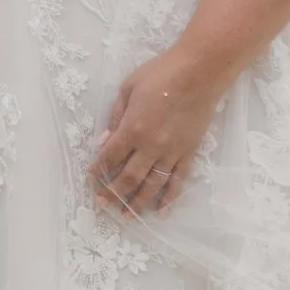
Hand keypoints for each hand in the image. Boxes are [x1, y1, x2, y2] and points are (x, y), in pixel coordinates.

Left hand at [87, 48, 223, 215]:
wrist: (198, 73)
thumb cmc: (160, 74)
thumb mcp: (127, 88)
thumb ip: (115, 116)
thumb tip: (104, 141)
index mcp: (132, 128)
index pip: (110, 156)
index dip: (98, 170)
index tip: (90, 179)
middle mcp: (150, 146)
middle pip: (129, 177)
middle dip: (113, 193)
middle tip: (103, 204)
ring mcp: (171, 152)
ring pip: (152, 185)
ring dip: (138, 203)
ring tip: (126, 216)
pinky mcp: (189, 153)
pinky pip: (177, 181)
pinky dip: (169, 198)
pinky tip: (160, 211)